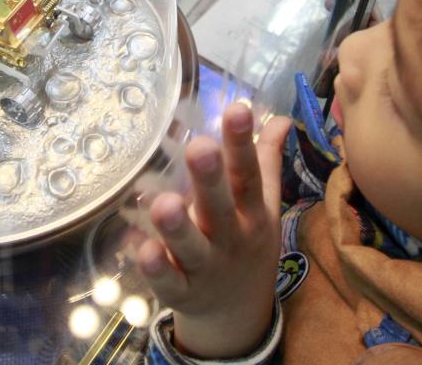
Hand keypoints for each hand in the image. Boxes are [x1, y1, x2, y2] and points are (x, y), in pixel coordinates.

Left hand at [137, 103, 291, 358]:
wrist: (238, 312)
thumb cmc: (246, 242)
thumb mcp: (264, 206)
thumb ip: (267, 160)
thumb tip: (281, 117)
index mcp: (251, 213)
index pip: (249, 175)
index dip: (242, 143)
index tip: (237, 109)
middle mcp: (231, 239)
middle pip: (220, 208)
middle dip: (210, 179)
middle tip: (199, 148)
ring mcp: (206, 268)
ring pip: (191, 247)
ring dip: (177, 227)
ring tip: (162, 203)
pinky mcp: (181, 293)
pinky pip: (167, 282)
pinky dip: (155, 268)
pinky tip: (140, 248)